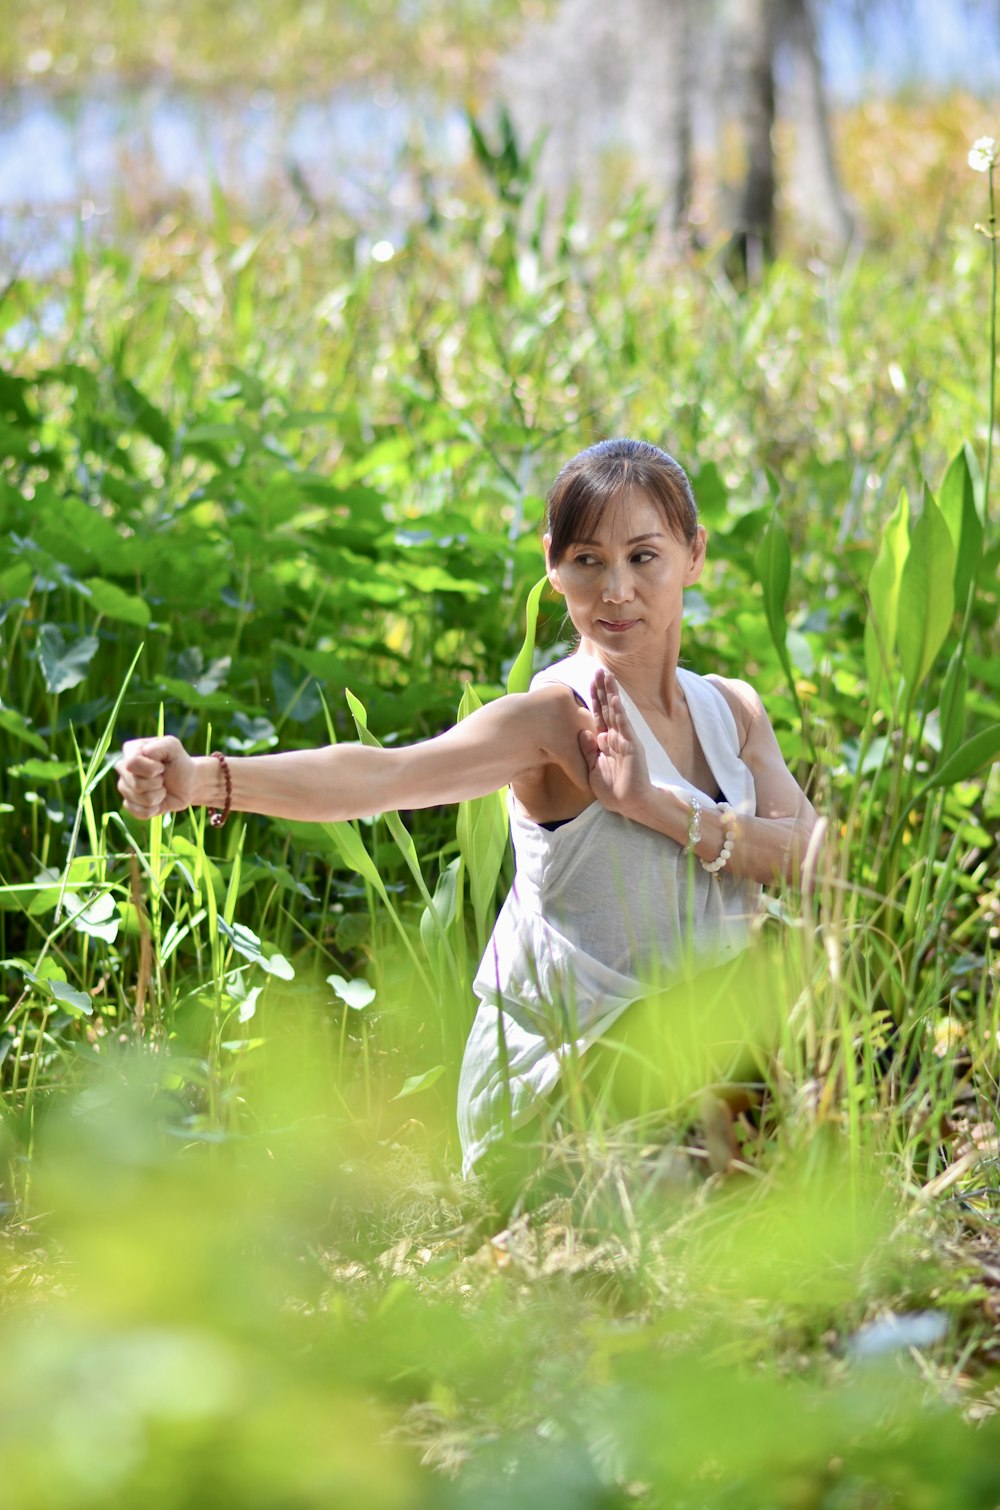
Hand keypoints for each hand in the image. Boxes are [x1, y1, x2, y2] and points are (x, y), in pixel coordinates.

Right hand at [116, 736, 198, 820]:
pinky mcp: (130, 805)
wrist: (187, 784)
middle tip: (163, 778)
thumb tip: (146, 752)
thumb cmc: (179, 763)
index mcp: (131, 750)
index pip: (132, 763)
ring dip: (158, 795)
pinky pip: (141, 813)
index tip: (162, 766)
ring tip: (162, 788)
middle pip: (136, 784)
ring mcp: (124, 787)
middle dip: (157, 783)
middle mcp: (123, 769)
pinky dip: (156, 808)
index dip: (152, 769)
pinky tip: (159, 801)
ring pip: (140, 799)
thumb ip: (161, 746)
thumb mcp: (174, 747)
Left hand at [577, 667, 651, 817]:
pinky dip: (620, 714)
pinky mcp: (631, 746)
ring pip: (616, 712)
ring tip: (607, 676)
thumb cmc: (612, 789)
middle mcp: (615, 737)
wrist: (630, 804)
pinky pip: (624, 727)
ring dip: (612, 694)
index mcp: (605, 741)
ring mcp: (624, 740)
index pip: (599, 715)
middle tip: (598, 669)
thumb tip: (582, 732)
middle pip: (607, 708)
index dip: (594, 698)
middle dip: (603, 689)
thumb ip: (587, 751)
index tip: (589, 681)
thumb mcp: (592, 769)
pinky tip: (616, 700)